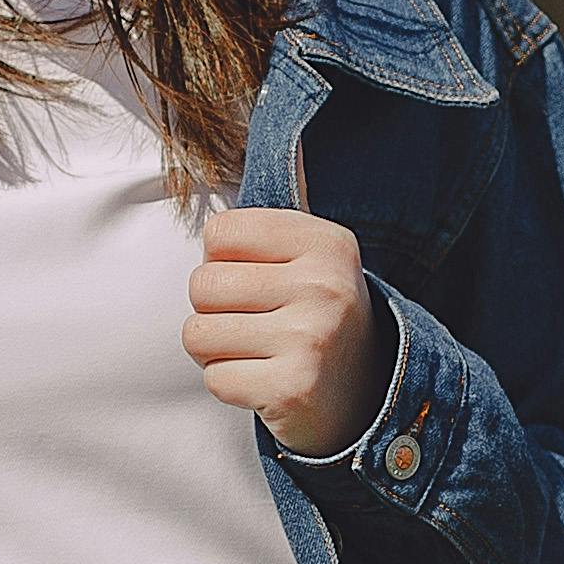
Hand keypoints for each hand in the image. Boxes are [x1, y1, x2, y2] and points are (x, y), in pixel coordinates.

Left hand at [184, 203, 392, 457]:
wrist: (366, 394)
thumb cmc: (314, 316)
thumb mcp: (307, 256)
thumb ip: (258, 227)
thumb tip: (201, 169)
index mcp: (326, 242)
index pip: (219, 232)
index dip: (222, 261)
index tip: (256, 281)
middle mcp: (324, 285)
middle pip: (202, 284)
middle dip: (214, 309)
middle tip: (254, 323)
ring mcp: (310, 338)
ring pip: (197, 334)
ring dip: (216, 349)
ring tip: (257, 351)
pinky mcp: (293, 388)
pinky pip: (215, 378)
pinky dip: (230, 384)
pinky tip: (265, 380)